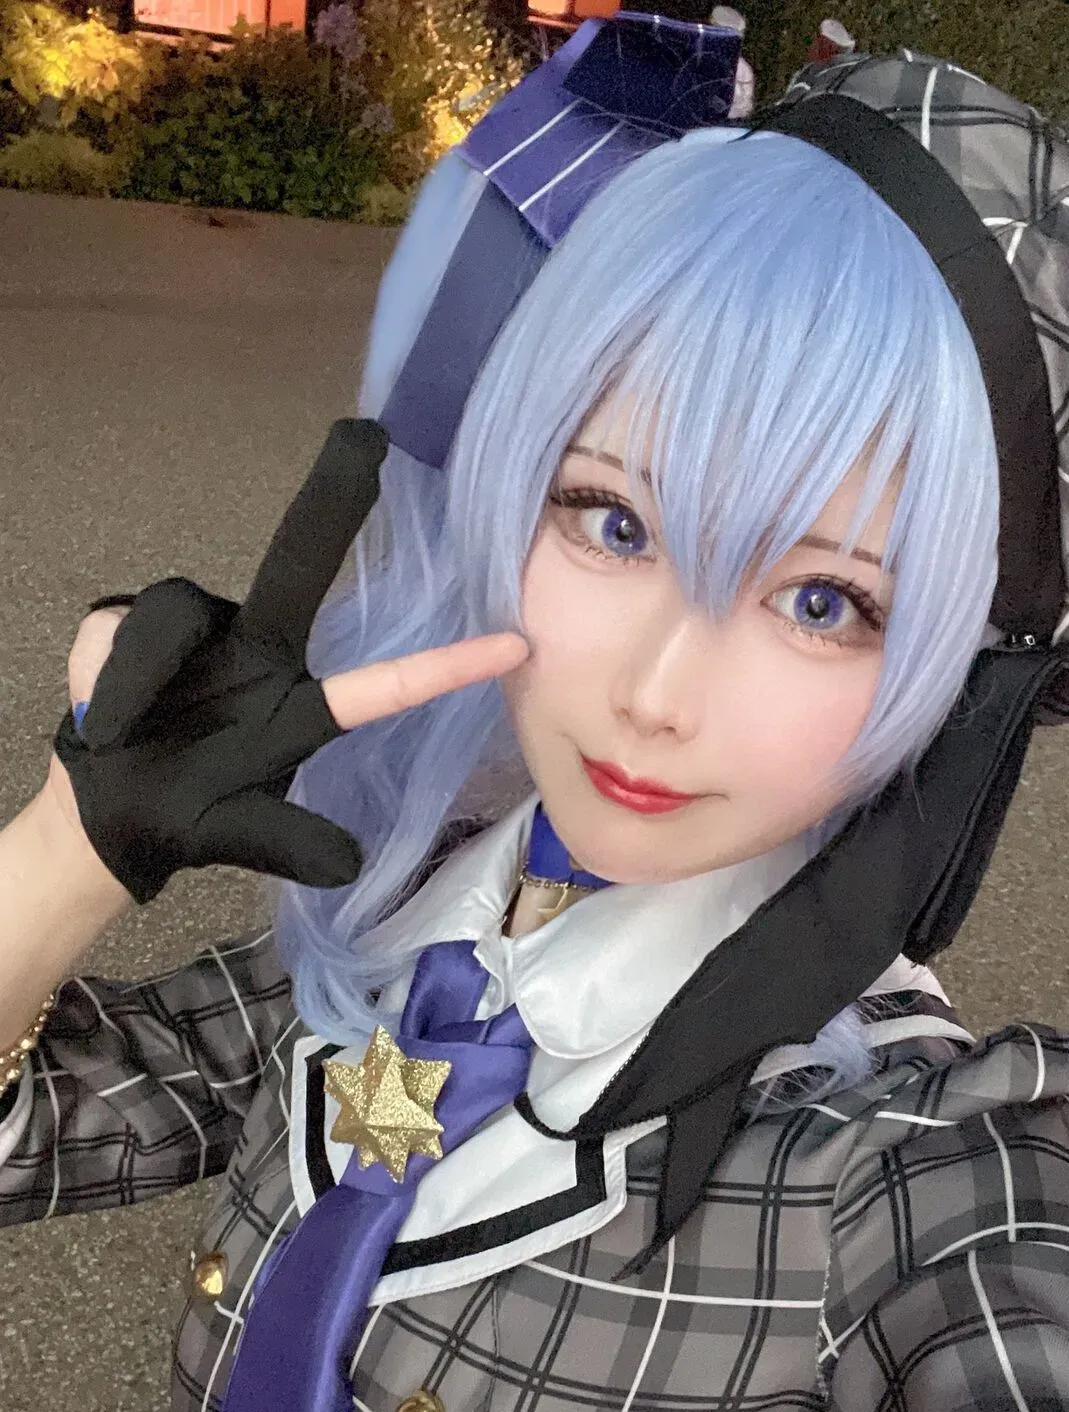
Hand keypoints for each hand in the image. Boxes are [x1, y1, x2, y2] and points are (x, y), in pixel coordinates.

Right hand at [51, 420, 527, 902]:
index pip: (384, 684)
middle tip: (364, 436)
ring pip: (176, 617)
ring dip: (141, 675)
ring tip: (120, 731)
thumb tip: (348, 865)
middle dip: (332, 496)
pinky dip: (110, 679)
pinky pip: (124, 634)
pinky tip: (102, 717)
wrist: (106, 812)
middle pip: (298, 559)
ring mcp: (196, 628)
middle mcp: (259, 645)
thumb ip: (291, 843)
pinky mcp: (128, 621)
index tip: (513, 646)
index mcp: (301, 704)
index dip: (445, 666)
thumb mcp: (243, 835)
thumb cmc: (190, 815)